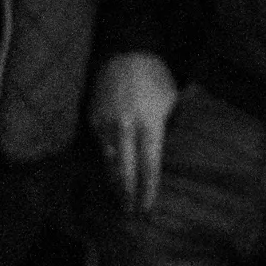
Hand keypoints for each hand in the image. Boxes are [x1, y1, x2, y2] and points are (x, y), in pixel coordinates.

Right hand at [90, 53, 177, 211]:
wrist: (126, 52)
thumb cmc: (156, 78)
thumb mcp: (171, 101)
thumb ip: (167, 128)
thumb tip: (164, 154)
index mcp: (150, 123)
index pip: (149, 165)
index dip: (148, 189)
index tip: (148, 207)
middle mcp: (126, 127)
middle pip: (126, 170)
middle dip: (129, 194)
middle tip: (131, 213)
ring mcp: (107, 124)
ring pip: (110, 162)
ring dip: (115, 183)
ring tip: (120, 200)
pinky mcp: (93, 120)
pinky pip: (100, 148)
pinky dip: (106, 164)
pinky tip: (110, 175)